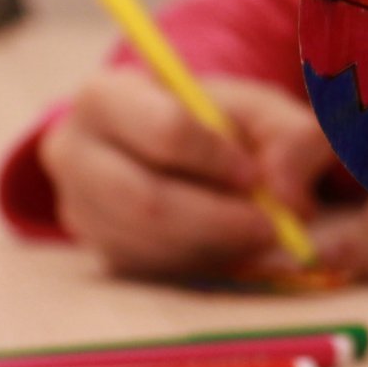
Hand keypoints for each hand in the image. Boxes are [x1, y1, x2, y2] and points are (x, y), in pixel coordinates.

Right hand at [40, 71, 367, 275]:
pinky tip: (227, 242)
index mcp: (107, 97)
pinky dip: (201, 261)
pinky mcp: (98, 249)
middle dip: (219, 220)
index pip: (165, 131)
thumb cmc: (221, 122)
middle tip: (272, 227)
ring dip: (215, 245)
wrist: (179, 146)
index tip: (256, 175)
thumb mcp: (264, 111)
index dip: (218, 159)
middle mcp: (73, 153)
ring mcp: (79, 207)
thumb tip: (289, 200)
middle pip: (146, 201)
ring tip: (257, 229)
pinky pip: (153, 269)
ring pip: (151, 243)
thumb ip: (294, 140)